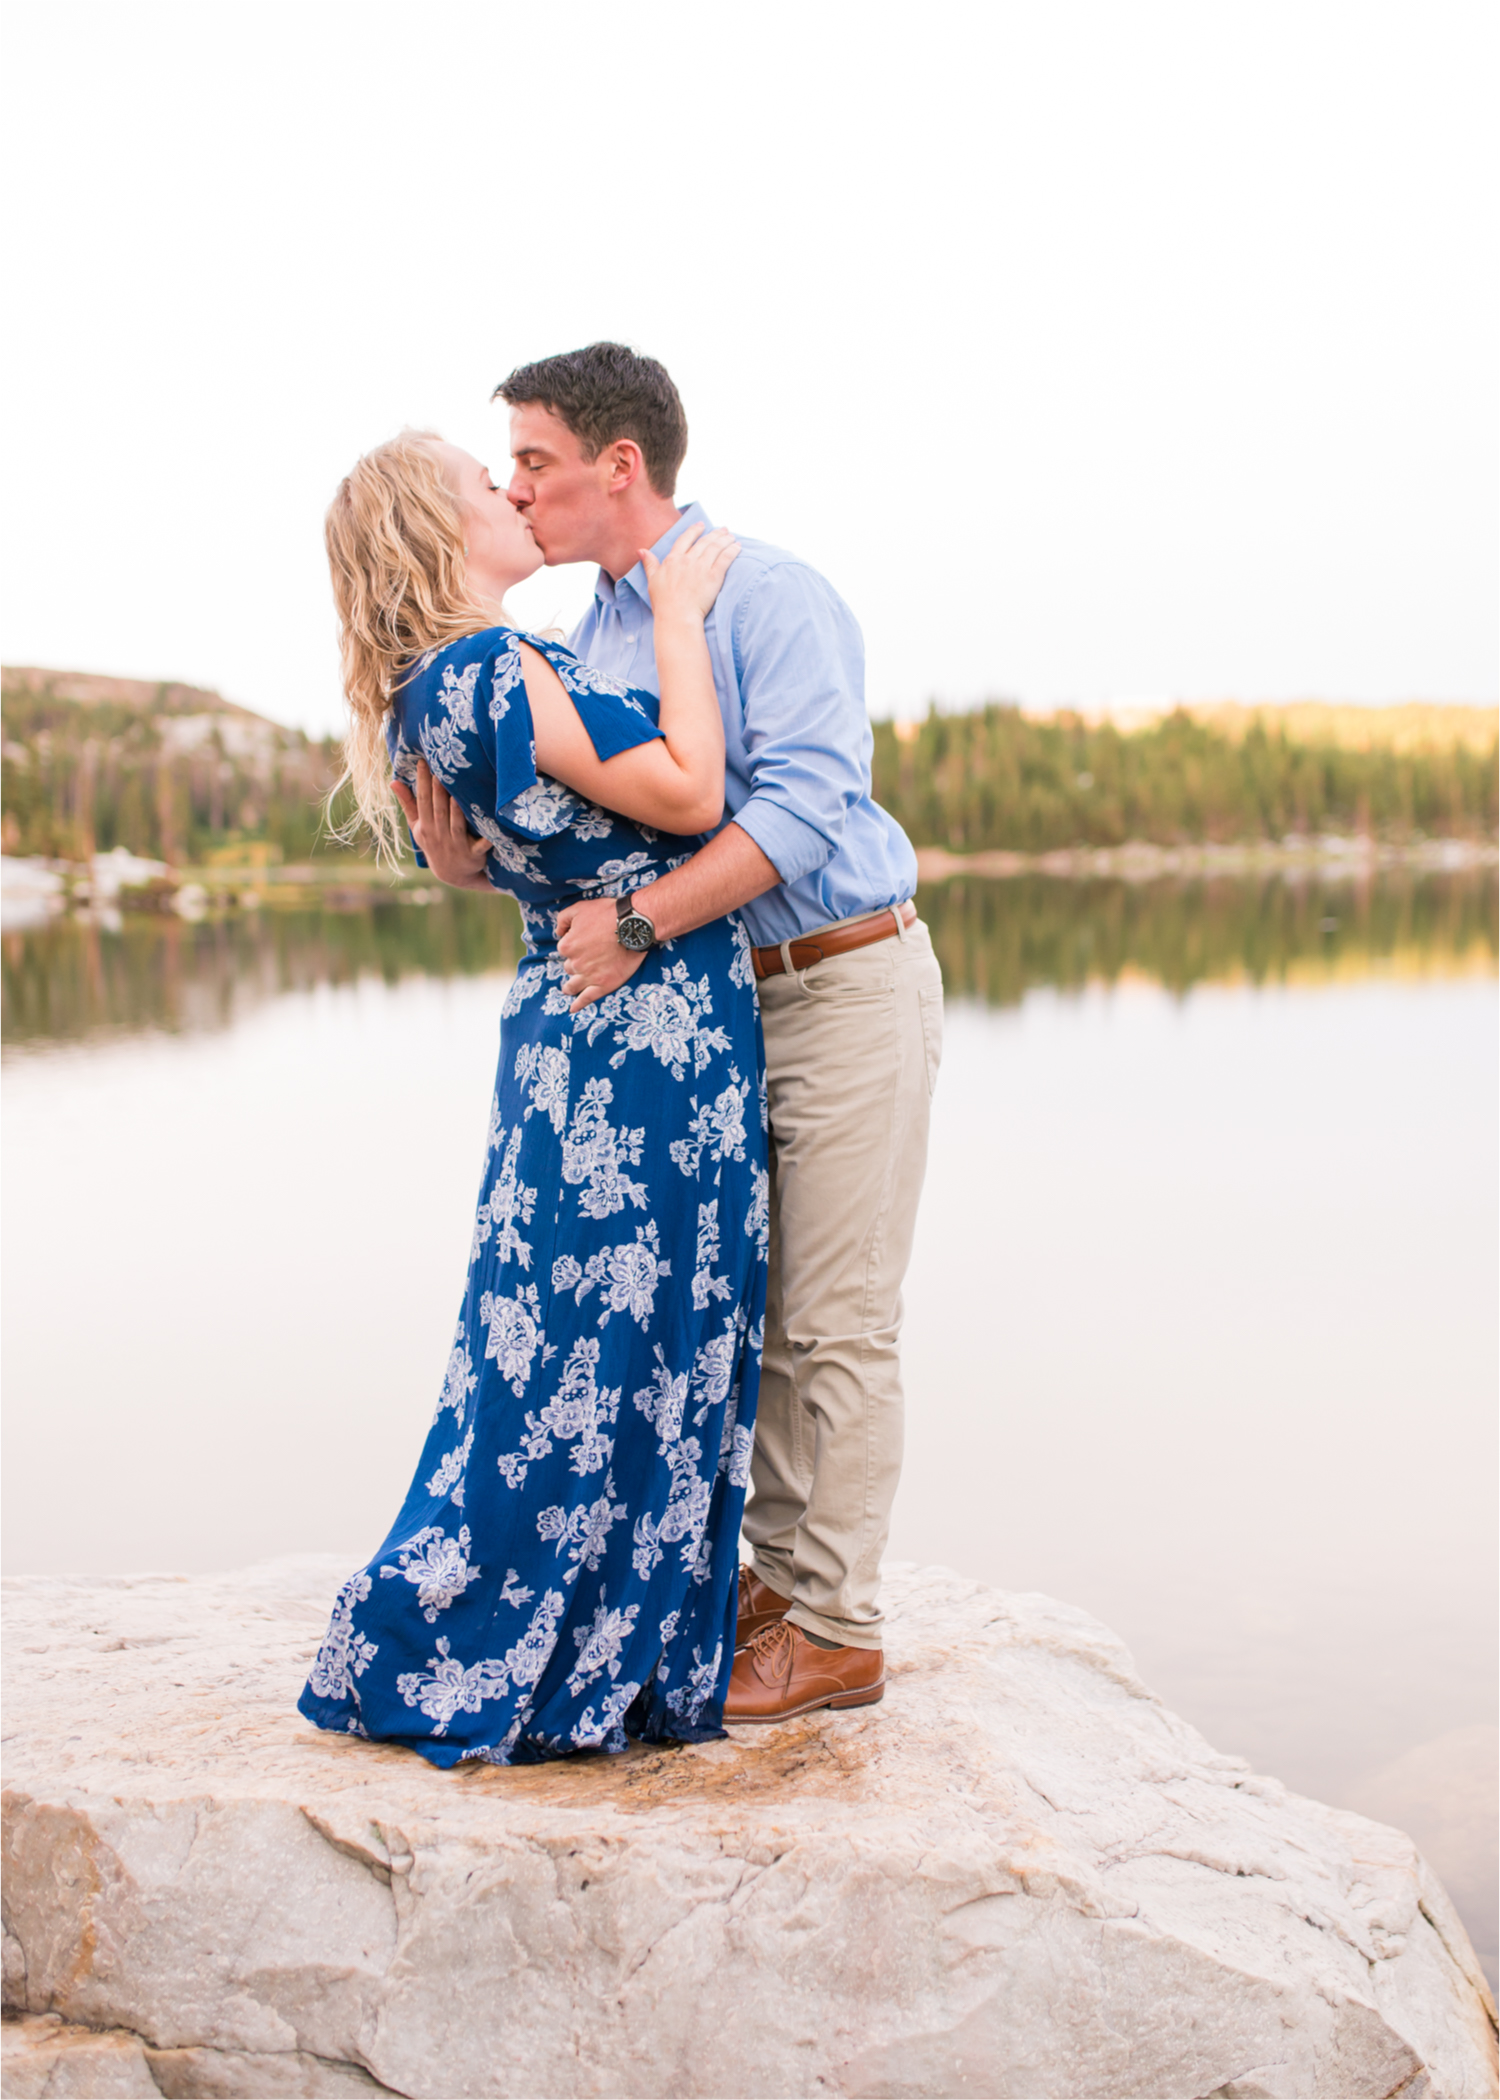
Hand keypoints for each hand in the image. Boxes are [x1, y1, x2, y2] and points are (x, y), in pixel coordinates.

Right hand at [391, 761, 491, 889]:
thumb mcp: (418, 826)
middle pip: (439, 810)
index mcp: (425, 826)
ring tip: (458, 791)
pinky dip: (485, 839)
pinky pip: (479, 845)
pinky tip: (490, 829)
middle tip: (441, 769)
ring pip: (456, 824)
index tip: (422, 762)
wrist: (452, 874)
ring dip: (456, 809)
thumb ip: (408, 803)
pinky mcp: (473, 854)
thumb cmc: (434, 842)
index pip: (423, 801)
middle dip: (439, 791)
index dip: (422, 782)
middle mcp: (439, 834)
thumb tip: (393, 781)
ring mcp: (456, 845)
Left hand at [556, 895, 647, 1011]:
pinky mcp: (603, 985)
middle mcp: (575, 963)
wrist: (633, 926)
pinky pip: (586, 998)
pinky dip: (578, 1005)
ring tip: (569, 988)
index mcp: (567, 945)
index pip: (564, 949)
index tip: (585, 943)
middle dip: (575, 964)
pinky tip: (573, 1009)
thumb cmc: (608, 914)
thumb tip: (558, 932)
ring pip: (572, 985)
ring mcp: (588, 976)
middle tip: (588, 959)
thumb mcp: (580, 907)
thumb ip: (563, 919)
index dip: (574, 945)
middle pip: (569, 967)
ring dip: (570, 986)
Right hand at [641, 522, 739, 622]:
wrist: (677, 617)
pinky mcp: (714, 576)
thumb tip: (641, 550)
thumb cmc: (664, 603)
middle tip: (723, 530)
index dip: (694, 530)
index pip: (685, 539)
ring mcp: (702, 567)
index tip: (701, 525)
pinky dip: (732, 550)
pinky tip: (738, 547)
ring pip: (716, 547)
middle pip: (704, 541)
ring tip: (731, 536)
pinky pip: (726, 558)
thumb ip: (649, 564)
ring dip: (725, 540)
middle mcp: (688, 560)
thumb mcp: (652, 581)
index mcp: (673, 559)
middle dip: (715, 533)